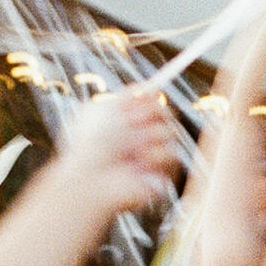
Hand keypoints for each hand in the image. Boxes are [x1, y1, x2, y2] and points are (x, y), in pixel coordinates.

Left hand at [61, 86, 177, 221]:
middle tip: (132, 124)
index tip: (146, 95)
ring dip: (150, 137)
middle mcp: (141, 136)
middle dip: (149, 115)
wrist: (92, 178)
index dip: (150, 98)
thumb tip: (151, 87)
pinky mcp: (161, 174)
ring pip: (170, 132)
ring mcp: (152, 155)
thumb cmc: (91, 147)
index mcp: (127, 121)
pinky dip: (155, 157)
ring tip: (131, 149)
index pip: (151, 101)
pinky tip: (139, 163)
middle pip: (166, 113)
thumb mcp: (101, 110)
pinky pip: (173, 156)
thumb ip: (126, 95)